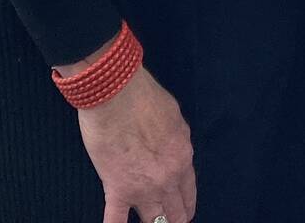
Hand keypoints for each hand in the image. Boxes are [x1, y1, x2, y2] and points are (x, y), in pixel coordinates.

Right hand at [73, 64, 196, 222]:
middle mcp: (168, 179)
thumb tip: (171, 144)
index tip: (184, 212)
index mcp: (182, 158)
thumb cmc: (144, 96)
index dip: (186, 205)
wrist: (118, 94)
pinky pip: (116, 220)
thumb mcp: (173, 116)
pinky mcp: (117, 189)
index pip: (188, 192)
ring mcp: (143, 188)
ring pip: (153, 221)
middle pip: (175, 212)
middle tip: (171, 222)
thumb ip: (174, 138)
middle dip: (174, 219)